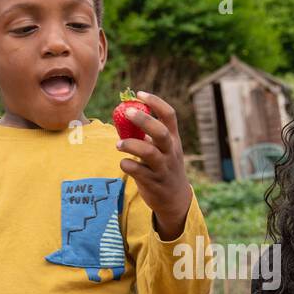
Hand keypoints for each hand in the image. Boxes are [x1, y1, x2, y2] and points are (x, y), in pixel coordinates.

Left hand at [116, 90, 191, 238]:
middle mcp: (170, 152)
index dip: (155, 102)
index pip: (169, 115)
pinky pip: (138, 171)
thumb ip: (148, 135)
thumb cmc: (164, 168)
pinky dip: (127, 165)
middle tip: (127, 112)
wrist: (175, 199)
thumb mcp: (164, 150)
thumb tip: (125, 117)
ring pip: (149, 153)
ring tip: (118, 144)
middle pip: (160, 132)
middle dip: (144, 120)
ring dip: (131, 145)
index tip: (140, 94)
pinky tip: (124, 163)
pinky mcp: (153, 182)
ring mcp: (163, 168)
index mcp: (173, 140)